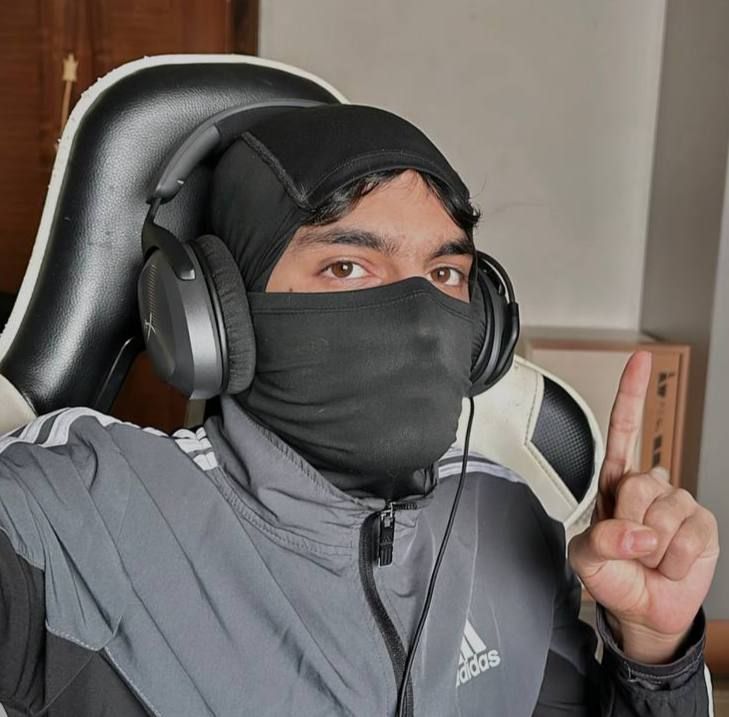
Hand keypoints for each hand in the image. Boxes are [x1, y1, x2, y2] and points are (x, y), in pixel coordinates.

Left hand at [568, 351, 719, 663]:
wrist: (644, 610)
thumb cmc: (612, 576)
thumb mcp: (586, 559)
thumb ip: (599, 541)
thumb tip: (638, 532)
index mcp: (615, 483)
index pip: (624, 429)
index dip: (632, 393)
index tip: (641, 359)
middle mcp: (648, 484)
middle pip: (639, 483)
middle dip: (629, 522)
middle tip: (629, 545)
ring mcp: (678, 502)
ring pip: (665, 512)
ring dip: (654, 548)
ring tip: (649, 556)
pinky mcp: (703, 524)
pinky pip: (689, 536)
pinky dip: (675, 560)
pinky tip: (670, 563)